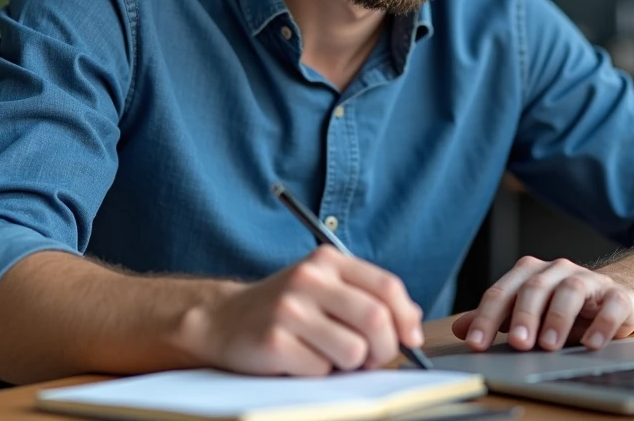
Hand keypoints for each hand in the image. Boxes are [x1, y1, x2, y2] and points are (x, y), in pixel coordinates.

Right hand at [186, 246, 423, 375]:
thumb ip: (367, 297)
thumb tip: (412, 323)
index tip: (410, 339)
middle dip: (384, 348)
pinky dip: (318, 373)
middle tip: (372, 358)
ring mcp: (290, 309)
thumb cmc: (285, 309)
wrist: (222, 321)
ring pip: (354, 350)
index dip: (406, 317)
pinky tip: (299, 359)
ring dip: (349, 364)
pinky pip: (321, 370)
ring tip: (328, 355)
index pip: (386, 286)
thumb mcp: (325, 289)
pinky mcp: (274, 341)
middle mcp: (309, 278)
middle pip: (376, 319)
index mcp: (328, 260)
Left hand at [452, 256, 633, 352]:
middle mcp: (556, 271)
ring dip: (558, 317)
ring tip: (549, 344)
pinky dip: (602, 324)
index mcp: (529, 273)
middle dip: (523, 315)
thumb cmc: (563, 307)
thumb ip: (496, 319)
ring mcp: (588, 280)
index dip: (487, 317)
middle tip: (517, 342)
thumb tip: (460, 329)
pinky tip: (592, 343)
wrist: (614, 299)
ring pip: (570, 291)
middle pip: (535, 287)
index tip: (476, 342)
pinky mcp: (616, 295)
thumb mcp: (527, 312)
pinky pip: (611, 304)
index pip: (502, 292)